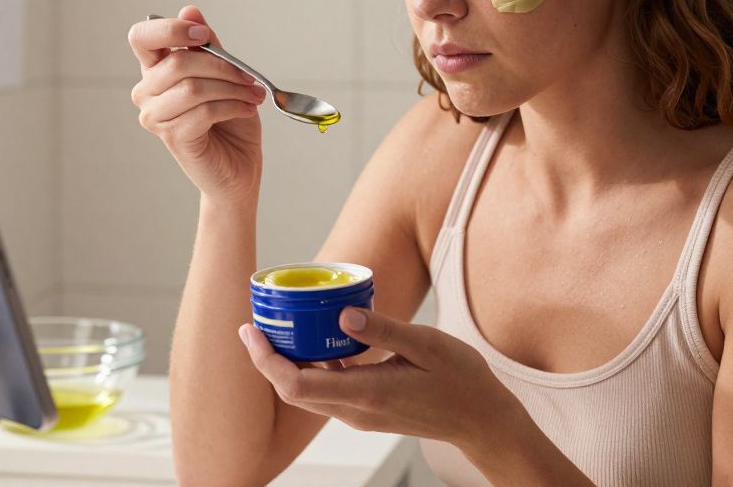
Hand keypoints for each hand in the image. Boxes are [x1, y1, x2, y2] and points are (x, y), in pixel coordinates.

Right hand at [128, 6, 266, 200]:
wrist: (238, 167)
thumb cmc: (230, 121)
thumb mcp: (225, 75)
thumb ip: (208, 46)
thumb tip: (191, 10)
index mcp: (155, 70)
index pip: (142, 37)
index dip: (170, 29)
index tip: (203, 36)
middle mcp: (147, 92)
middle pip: (177, 63)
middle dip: (221, 66)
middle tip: (249, 77)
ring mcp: (155, 117)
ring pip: (192, 88)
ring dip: (231, 88)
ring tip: (252, 95)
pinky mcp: (172, 138)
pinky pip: (203, 112)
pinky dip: (232, 107)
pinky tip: (247, 110)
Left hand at [238, 307, 517, 446]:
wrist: (482, 420)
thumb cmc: (461, 380)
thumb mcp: (426, 344)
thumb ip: (382, 330)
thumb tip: (342, 312)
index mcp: (367, 394)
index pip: (296, 384)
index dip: (266, 360)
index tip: (251, 330)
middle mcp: (356, 410)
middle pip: (292, 389)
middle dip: (267, 358)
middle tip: (255, 322)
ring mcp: (359, 414)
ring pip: (307, 391)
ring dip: (287, 362)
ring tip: (279, 325)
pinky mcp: (366, 410)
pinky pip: (327, 390)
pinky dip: (312, 366)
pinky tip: (316, 337)